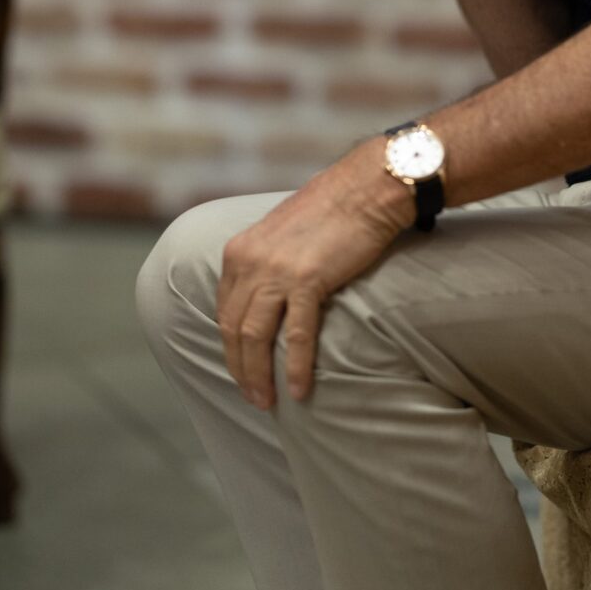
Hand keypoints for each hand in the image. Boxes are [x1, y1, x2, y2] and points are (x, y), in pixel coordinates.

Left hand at [216, 146, 410, 407]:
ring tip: (267, 401)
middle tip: (253, 397)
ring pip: (254, 337)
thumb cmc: (333, 209)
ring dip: (258, 375)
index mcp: (240, 251)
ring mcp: (276, 270)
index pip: (224, 310)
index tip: (243, 369)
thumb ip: (268, 262)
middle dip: (239, 368)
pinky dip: (295, 366)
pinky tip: (299, 389)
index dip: (231, 346)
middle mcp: (249, 261)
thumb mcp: (283, 232)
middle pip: (233, 328)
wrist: (366, 188)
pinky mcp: (307, 279)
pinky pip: (295, 334)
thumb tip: (272, 296)